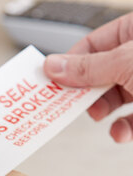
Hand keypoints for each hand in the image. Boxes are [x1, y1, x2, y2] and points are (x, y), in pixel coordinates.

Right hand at [44, 12, 132, 141]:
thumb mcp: (128, 61)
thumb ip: (88, 67)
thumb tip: (53, 66)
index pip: (93, 44)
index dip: (71, 63)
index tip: (51, 81)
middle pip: (99, 74)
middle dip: (85, 93)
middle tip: (67, 103)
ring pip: (114, 99)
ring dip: (102, 112)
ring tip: (97, 115)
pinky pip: (131, 120)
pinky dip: (122, 129)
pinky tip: (120, 131)